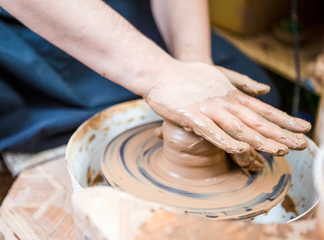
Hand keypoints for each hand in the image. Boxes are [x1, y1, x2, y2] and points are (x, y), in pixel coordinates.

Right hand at [144, 61, 310, 154]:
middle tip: (301, 144)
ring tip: (280, 151)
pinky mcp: (191, 115)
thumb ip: (242, 83)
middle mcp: (224, 101)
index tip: (303, 127)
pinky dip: (226, 140)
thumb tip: (264, 89)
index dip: (283, 119)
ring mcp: (208, 108)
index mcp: (231, 94)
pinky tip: (241, 149)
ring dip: (260, 139)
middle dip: (280, 133)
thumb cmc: (187, 75)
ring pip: (238, 126)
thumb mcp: (219, 74)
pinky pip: (211, 131)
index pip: (262, 108)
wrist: (160, 72)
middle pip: (256, 119)